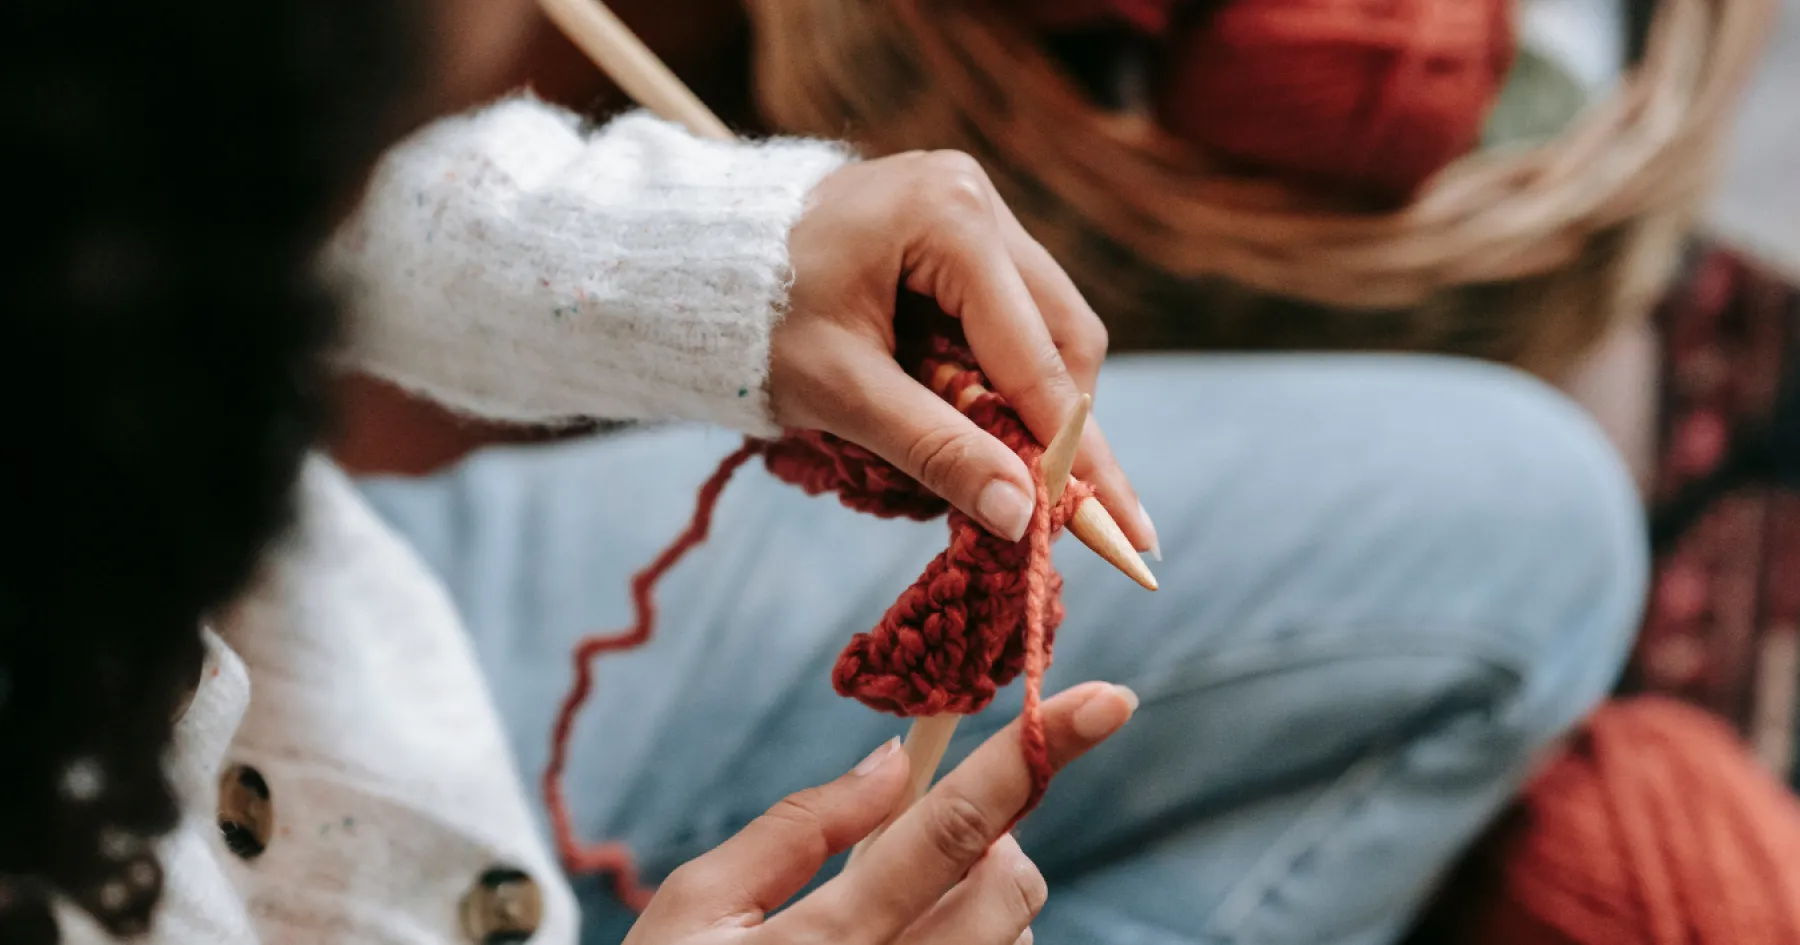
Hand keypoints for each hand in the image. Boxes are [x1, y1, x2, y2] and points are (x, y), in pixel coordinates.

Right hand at [621, 682, 1138, 944]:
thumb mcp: (698, 906)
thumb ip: (797, 828)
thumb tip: (890, 762)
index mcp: (826, 942)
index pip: (952, 829)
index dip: (1034, 756)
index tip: (1106, 699)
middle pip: (1012, 889)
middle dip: (996, 841)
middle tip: (928, 842)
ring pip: (1014, 940)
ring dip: (981, 906)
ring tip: (897, 919)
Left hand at [773, 151, 1156, 552]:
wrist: (693, 263)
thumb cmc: (753, 320)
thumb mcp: (841, 392)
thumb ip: (935, 450)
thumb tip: (1023, 517)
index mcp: (950, 218)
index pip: (1036, 356)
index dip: (1077, 450)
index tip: (1121, 527)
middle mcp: (975, 197)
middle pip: (1063, 335)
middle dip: (1065, 429)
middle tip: (1077, 516)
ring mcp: (971, 207)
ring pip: (1046, 326)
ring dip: (1032, 404)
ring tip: (1014, 473)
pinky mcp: (957, 230)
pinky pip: (1008, 315)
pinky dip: (1001, 376)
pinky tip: (981, 423)